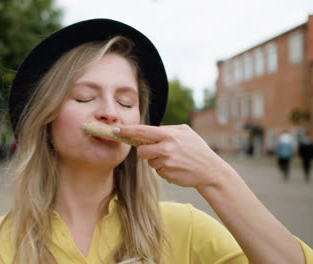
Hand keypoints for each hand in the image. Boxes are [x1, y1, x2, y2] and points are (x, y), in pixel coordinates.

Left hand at [115, 124, 233, 189]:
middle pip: (141, 151)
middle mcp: (166, 148)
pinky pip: (157, 170)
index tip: (115, 130)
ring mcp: (166, 162)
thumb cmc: (197, 149)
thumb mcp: (185, 132)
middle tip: (157, 151)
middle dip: (145, 152)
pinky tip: (176, 167)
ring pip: (149, 162)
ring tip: (174, 160)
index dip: (127, 131)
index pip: (142, 131)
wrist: (210, 171)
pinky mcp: (166, 174)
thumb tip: (148, 130)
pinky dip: (164, 169)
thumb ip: (167, 129)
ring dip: (157, 161)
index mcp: (169, 134)